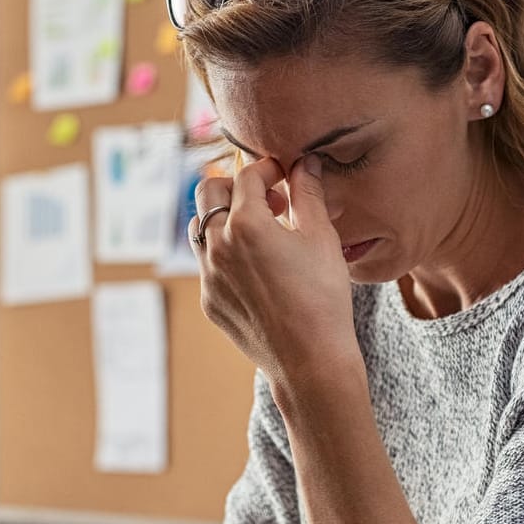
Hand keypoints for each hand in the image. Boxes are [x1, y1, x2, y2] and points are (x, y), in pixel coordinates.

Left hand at [191, 155, 358, 386]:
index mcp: (246, 224)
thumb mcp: (321, 238)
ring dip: (224, 218)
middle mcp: (218, 246)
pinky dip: (225, 253)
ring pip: (200, 228)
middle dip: (235, 186)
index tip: (284, 176)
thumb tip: (305, 162)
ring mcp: (208, 276)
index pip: (247, 175)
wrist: (310, 360)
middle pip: (207, 191)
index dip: (268, 169)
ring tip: (259, 231)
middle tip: (268, 199)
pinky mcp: (209, 300)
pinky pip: (207, 264)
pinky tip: (257, 268)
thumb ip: (308, 193)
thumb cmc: (322, 298)